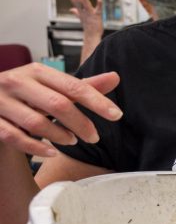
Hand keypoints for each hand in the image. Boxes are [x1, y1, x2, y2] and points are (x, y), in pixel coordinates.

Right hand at [0, 63, 121, 155]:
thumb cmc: (25, 94)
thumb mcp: (51, 86)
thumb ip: (81, 86)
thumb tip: (115, 78)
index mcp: (37, 71)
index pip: (74, 86)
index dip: (97, 101)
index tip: (116, 115)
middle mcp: (17, 82)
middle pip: (58, 104)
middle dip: (81, 123)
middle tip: (94, 136)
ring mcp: (0, 101)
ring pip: (36, 122)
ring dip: (60, 136)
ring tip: (72, 140)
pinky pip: (15, 137)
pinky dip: (36, 148)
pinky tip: (51, 152)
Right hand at [63, 0, 102, 34]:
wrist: (92, 37)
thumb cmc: (88, 27)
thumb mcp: (81, 18)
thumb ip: (76, 12)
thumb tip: (71, 9)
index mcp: (80, 10)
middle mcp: (84, 11)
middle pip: (78, 0)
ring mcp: (90, 14)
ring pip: (86, 4)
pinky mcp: (97, 17)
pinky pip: (98, 10)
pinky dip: (99, 5)